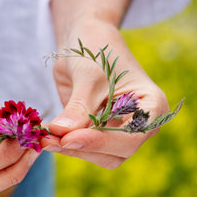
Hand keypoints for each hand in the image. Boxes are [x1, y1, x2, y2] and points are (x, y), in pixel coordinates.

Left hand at [44, 21, 167, 167]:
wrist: (85, 40)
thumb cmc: (96, 49)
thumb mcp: (88, 76)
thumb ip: (79, 108)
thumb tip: (62, 134)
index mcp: (152, 106)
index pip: (131, 136)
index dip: (101, 142)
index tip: (69, 139)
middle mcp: (141, 124)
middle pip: (117, 152)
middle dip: (83, 147)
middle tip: (49, 139)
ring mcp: (121, 131)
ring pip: (100, 156)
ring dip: (71, 149)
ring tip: (44, 138)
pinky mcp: (100, 134)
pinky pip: (85, 148)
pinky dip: (65, 145)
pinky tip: (45, 137)